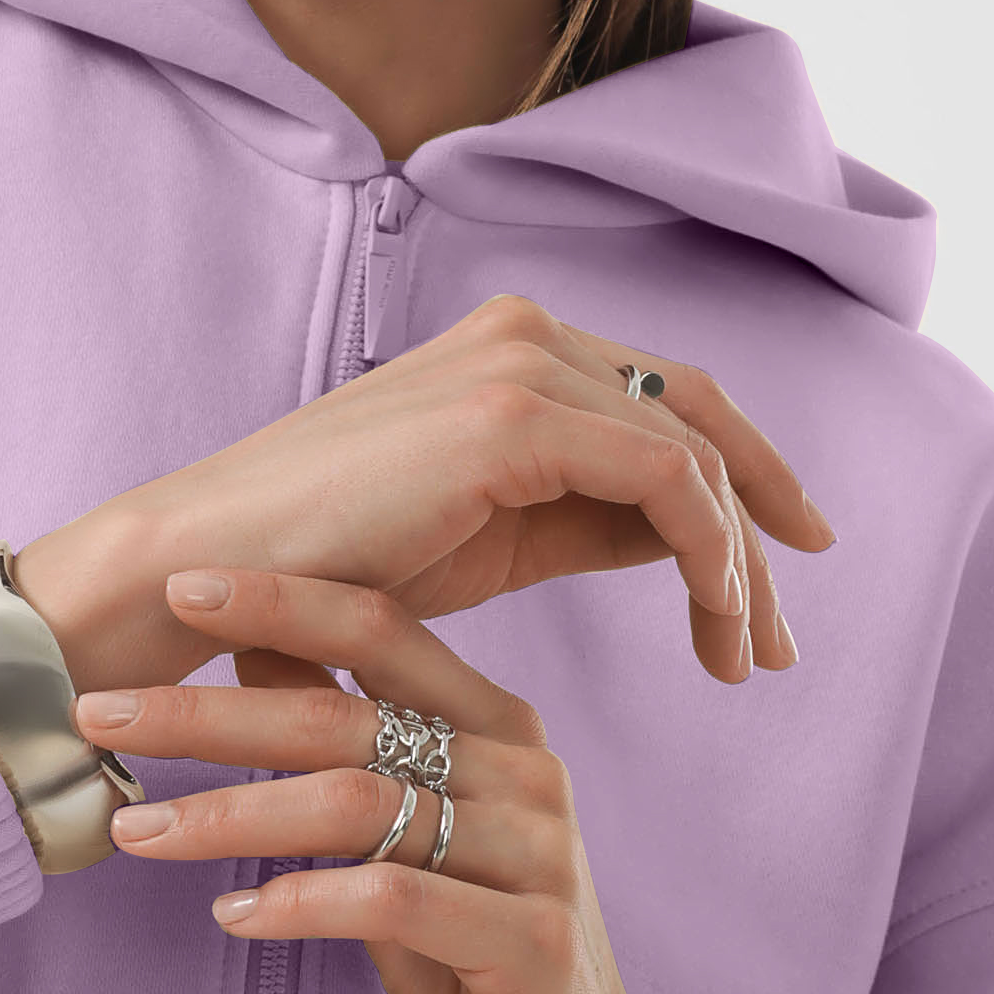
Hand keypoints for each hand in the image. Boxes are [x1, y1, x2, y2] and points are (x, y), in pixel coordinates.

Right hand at [15, 295, 834, 701]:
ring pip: (691, 456)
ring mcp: (518, 364)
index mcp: (512, 349)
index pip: (665, 400)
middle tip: (785, 637)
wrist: (206, 573)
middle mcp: (524, 333)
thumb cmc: (324, 573)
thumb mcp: (487, 539)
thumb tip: (682, 543)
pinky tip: (714, 631)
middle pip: (697, 415)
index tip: (787, 566)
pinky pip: (661, 482)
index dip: (744, 478)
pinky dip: (708, 559)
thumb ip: (584, 520)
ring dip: (738, 566)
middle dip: (761, 523)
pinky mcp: (510, 416)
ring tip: (747, 661)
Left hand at [75, 566, 699, 993]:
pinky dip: (299, 902)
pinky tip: (232, 915)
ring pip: (360, 803)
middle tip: (98, 713)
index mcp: (498, 727)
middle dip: (209, 712)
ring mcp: (541, 853)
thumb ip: (346, 752)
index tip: (174, 588)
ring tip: (137, 830)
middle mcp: (527, 772)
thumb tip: (250, 647)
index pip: (380, 627)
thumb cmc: (472, 963)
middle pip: (347, 714)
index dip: (279, 599)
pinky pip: (392, 900)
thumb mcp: (402, 843)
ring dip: (230, 813)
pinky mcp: (534, 941)